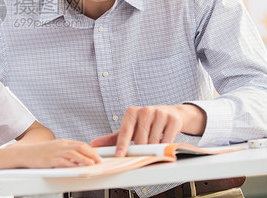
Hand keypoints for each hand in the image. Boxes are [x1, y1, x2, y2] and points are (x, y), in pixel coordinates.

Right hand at [8, 139, 101, 167]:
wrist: (24, 153)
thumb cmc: (39, 153)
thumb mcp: (54, 149)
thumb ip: (66, 152)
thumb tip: (78, 158)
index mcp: (63, 142)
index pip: (81, 144)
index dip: (91, 150)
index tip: (98, 156)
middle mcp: (61, 145)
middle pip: (80, 147)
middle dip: (91, 154)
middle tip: (99, 161)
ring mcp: (55, 152)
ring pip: (74, 153)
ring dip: (84, 159)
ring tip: (91, 164)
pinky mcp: (50, 159)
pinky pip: (63, 161)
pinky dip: (71, 165)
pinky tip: (76, 168)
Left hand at [90, 104, 205, 156]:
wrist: (170, 114)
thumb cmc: (145, 123)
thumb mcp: (129, 129)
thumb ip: (112, 138)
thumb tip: (94, 144)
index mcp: (131, 112)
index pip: (125, 132)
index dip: (122, 145)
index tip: (120, 155)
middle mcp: (145, 111)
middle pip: (140, 140)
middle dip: (141, 150)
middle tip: (142, 154)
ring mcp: (159, 114)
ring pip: (153, 142)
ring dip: (153, 149)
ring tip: (154, 145)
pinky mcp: (172, 120)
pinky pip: (167, 140)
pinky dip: (164, 146)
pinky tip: (163, 143)